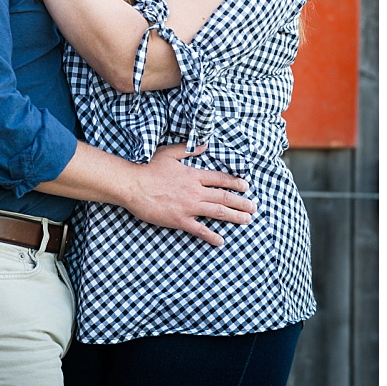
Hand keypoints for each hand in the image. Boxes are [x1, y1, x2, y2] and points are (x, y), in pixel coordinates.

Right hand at [124, 143, 255, 245]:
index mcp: (192, 174)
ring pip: (217, 212)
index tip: (246, 186)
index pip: (219, 179)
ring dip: (234, 216)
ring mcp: (189, 207)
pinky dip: (212, 236)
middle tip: (253, 207)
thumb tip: (204, 145)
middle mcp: (195, 191)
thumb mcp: (169, 153)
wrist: (133, 185)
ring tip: (246, 220)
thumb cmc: (148, 168)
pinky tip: (221, 240)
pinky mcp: (180, 220)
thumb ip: (188, 149)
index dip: (234, 182)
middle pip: (223, 197)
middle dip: (241, 202)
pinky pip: (200, 230)